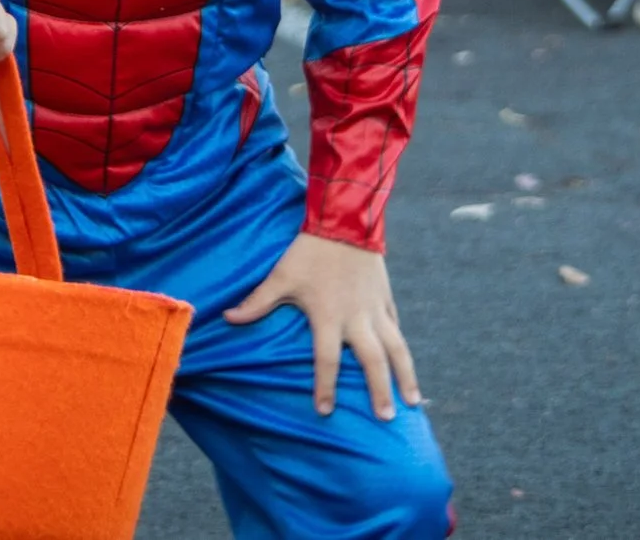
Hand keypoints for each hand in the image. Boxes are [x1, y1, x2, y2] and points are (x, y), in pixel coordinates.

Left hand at [223, 233, 419, 420]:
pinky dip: (399, 346)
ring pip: (396, 348)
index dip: (325, 387)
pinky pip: (395, 326)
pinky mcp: (385, 297)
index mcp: (330, 317)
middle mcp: (357, 319)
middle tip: (386, 419)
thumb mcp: (281, 277)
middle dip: (380, 391)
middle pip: (373, 361)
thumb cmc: (309, 251)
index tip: (325, 411)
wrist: (345, 221)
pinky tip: (404, 363)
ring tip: (412, 401)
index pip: (327, 360)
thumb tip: (227, 318)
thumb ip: (257, 302)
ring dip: (405, 375)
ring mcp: (375, 309)